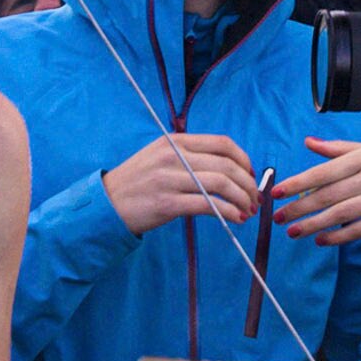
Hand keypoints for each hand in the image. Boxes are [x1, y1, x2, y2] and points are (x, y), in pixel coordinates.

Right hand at [103, 132, 263, 236]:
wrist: (106, 204)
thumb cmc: (137, 183)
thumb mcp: (160, 158)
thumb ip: (189, 158)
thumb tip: (226, 170)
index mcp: (175, 142)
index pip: (222, 143)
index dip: (244, 159)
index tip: (251, 174)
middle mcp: (174, 156)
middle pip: (227, 165)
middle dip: (248, 184)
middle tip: (255, 199)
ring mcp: (170, 179)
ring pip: (221, 184)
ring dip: (242, 199)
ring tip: (248, 210)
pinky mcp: (167, 203)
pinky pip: (208, 205)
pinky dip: (229, 212)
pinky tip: (236, 219)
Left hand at [272, 139, 360, 244]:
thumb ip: (339, 149)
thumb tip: (308, 143)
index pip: (324, 171)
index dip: (298, 183)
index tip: (277, 193)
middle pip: (329, 194)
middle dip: (300, 208)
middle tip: (279, 218)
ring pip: (342, 214)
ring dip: (314, 224)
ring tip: (294, 232)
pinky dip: (340, 236)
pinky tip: (322, 240)